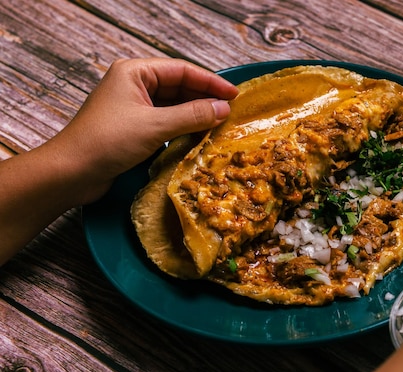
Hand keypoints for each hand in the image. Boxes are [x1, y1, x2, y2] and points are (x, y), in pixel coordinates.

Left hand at [51, 58, 238, 203]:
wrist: (71, 173)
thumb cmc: (106, 142)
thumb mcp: (155, 126)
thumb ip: (192, 116)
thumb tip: (223, 109)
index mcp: (134, 73)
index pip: (181, 70)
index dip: (210, 82)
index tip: (234, 94)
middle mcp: (134, 86)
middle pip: (179, 87)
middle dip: (204, 99)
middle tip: (231, 111)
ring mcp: (133, 107)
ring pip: (173, 106)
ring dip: (195, 115)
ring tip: (220, 124)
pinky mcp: (133, 128)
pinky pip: (166, 122)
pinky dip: (183, 128)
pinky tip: (199, 136)